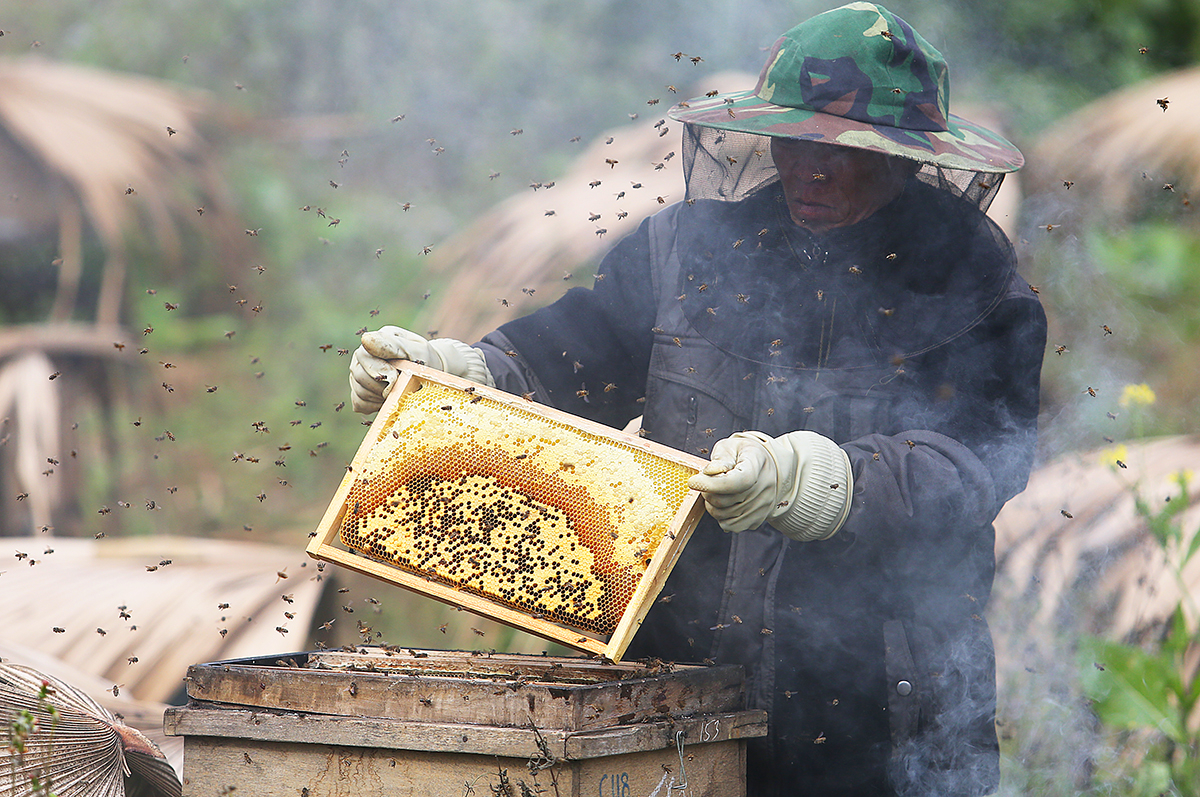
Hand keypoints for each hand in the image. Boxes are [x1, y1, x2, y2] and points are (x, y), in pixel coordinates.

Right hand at [348, 325, 494, 413]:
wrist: (432, 374)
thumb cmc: (427, 360)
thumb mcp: (417, 351)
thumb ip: (394, 346)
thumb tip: (365, 339)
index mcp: (377, 340)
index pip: (363, 355)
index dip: (379, 370)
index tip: (396, 377)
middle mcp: (364, 356)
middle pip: (358, 375)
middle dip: (381, 386)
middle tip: (401, 386)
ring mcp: (360, 373)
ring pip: (358, 391)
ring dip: (380, 397)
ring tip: (398, 392)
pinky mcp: (361, 391)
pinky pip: (359, 403)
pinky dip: (375, 406)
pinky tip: (389, 400)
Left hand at [686, 430, 852, 540]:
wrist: (779, 471)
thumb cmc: (751, 453)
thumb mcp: (737, 445)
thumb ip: (722, 456)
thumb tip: (711, 471)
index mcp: (758, 468)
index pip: (734, 480)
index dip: (712, 483)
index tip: (693, 481)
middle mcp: (764, 491)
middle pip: (725, 501)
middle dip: (709, 493)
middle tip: (706, 481)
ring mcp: (762, 509)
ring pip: (724, 515)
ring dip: (713, 505)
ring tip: (717, 490)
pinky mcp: (757, 522)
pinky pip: (729, 526)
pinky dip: (721, 516)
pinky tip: (725, 503)